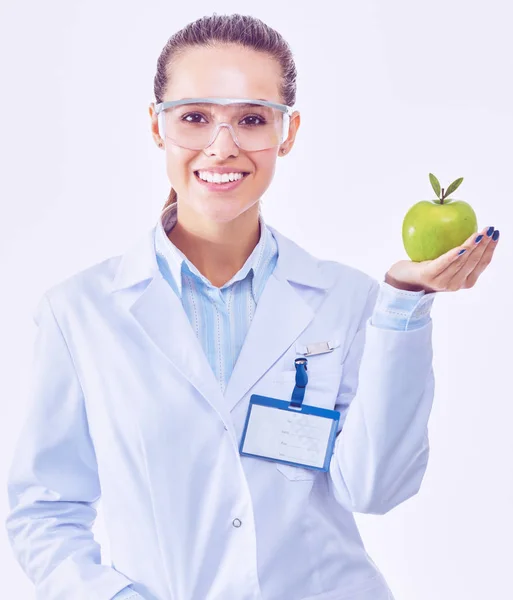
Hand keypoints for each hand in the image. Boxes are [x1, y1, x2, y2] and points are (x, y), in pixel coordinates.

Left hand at [385, 226, 499, 292]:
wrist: (403, 279)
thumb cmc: (428, 267)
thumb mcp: (448, 263)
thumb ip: (461, 255)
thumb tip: (476, 232)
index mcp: (464, 282)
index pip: (482, 264)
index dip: (490, 249)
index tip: (495, 234)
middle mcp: (455, 284)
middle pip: (473, 262)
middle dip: (484, 245)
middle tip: (490, 229)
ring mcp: (441, 282)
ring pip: (461, 262)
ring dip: (472, 247)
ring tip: (480, 233)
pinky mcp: (428, 276)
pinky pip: (443, 264)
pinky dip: (454, 255)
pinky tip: (462, 247)